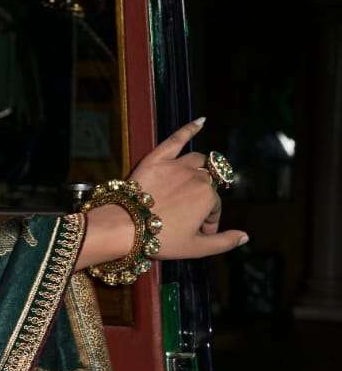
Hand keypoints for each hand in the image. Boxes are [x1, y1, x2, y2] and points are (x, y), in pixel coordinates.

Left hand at [129, 117, 247, 260]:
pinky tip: (201, 121)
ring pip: (197, 162)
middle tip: (189, 217)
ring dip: (201, 171)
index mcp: (208, 197)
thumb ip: (224, 242)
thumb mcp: (196, 248)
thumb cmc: (161, 240)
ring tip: (193, 185)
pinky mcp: (157, 158)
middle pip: (207, 185)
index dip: (208, 222)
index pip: (214, 208)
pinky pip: (176, 139)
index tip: (198, 232)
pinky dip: (189, 129)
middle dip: (202, 201)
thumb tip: (245, 236)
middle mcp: (196, 177)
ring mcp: (176, 165)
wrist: (124, 226)